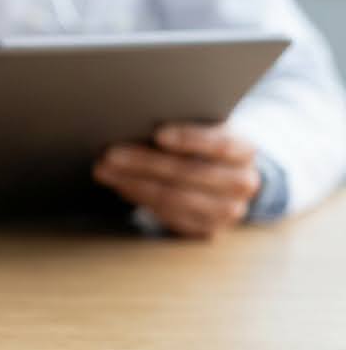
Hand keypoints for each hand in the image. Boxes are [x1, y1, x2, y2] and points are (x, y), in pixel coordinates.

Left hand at [93, 123, 261, 238]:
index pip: (219, 145)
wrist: (228, 175)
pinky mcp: (207, 230)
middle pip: (188, 173)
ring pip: (173, 198)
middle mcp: (242, 184)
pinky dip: (140, 199)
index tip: (158, 133)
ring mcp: (227, 212)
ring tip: (104, 170)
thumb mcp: (204, 127)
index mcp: (245, 151)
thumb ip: (183, 123)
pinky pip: (168, 216)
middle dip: (144, 163)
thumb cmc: (204, 142)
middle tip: (110, 153)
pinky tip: (120, 185)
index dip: (189, 139)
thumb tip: (136, 118)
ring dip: (133, 183)